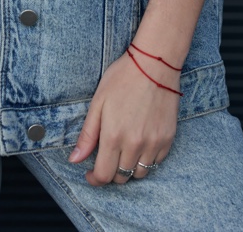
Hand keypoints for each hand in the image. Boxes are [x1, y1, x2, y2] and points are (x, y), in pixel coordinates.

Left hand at [68, 51, 179, 185]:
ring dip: (129, 168)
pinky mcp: (168, 139)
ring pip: (140, 174)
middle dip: (111, 172)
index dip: (95, 179)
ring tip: (123, 151)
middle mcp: (135, 144)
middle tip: (107, 157)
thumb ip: (87, 135)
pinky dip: (146, 160)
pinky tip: (140, 144)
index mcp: (114, 136)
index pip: (104, 175)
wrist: (154, 64)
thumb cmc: (122, 78)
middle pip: (121, 178)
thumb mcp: (98, 102)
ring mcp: (154, 143)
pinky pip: (156, 162)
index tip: (90, 173)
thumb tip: (74, 160)